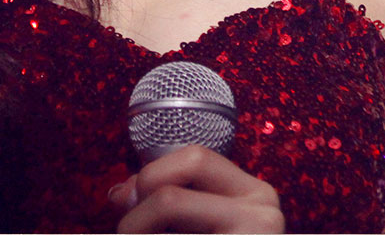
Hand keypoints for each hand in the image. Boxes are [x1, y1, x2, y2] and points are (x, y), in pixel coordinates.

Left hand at [107, 144, 284, 232]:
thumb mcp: (200, 229)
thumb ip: (172, 206)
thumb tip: (120, 193)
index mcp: (256, 195)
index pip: (195, 157)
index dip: (151, 173)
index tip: (124, 201)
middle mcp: (264, 209)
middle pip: (184, 171)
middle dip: (142, 200)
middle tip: (128, 231)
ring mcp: (257, 232)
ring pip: (169, 201)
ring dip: (136, 227)